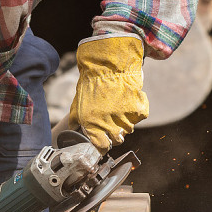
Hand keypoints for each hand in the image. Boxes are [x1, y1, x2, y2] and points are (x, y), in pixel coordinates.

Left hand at [68, 35, 148, 151]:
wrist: (108, 65)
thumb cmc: (91, 83)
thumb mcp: (78, 102)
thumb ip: (76, 119)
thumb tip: (73, 129)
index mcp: (93, 125)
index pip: (101, 146)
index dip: (103, 144)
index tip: (104, 141)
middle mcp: (109, 125)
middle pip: (117, 140)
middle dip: (114, 134)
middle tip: (113, 124)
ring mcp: (125, 119)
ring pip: (128, 129)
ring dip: (125, 123)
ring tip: (120, 109)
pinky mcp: (138, 111)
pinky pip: (138, 117)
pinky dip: (136, 111)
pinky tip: (129, 100)